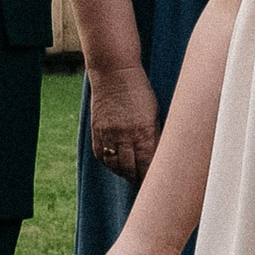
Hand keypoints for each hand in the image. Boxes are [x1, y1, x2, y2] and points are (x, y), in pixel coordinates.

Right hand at [87, 65, 159, 186]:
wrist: (114, 71)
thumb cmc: (139, 90)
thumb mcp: (154, 111)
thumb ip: (154, 134)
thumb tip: (158, 156)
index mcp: (143, 129)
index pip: (148, 164)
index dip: (152, 176)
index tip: (158, 182)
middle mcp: (124, 134)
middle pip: (131, 169)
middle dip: (139, 178)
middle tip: (145, 183)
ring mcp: (108, 133)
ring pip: (115, 165)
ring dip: (124, 173)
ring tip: (132, 175)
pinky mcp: (96, 130)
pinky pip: (101, 155)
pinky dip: (109, 163)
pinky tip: (116, 164)